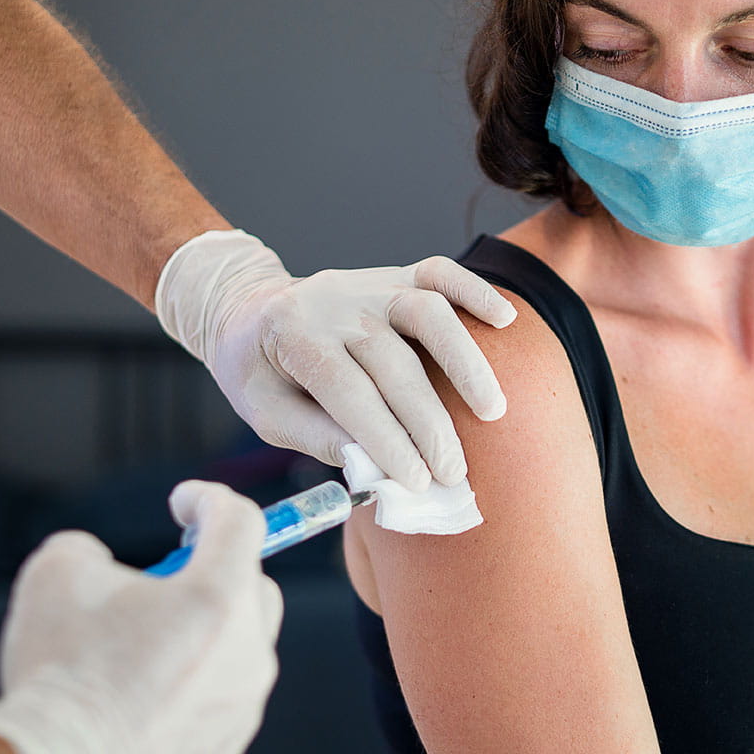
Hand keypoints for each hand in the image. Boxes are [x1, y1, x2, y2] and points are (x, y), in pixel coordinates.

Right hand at [0, 481, 282, 753]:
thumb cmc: (60, 673)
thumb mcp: (59, 570)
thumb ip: (92, 549)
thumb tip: (101, 566)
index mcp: (217, 598)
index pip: (242, 522)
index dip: (209, 500)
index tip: (183, 503)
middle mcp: (246, 652)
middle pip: (252, 586)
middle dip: (212, 571)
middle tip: (162, 579)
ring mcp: (241, 703)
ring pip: (239, 645)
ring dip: (202, 630)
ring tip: (141, 642)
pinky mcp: (228, 741)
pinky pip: (222, 692)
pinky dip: (194, 679)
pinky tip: (144, 686)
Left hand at [156, 230, 516, 488]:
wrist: (249, 311)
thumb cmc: (258, 371)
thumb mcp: (264, 412)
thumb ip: (314, 436)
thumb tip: (371, 465)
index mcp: (293, 336)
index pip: (348, 391)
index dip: (386, 438)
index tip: (416, 480)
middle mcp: (333, 303)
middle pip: (393, 362)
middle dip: (427, 423)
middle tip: (453, 472)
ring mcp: (367, 284)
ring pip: (426, 310)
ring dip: (464, 361)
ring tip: (492, 411)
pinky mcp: (393, 276)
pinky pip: (439, 272)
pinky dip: (474, 291)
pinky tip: (504, 321)